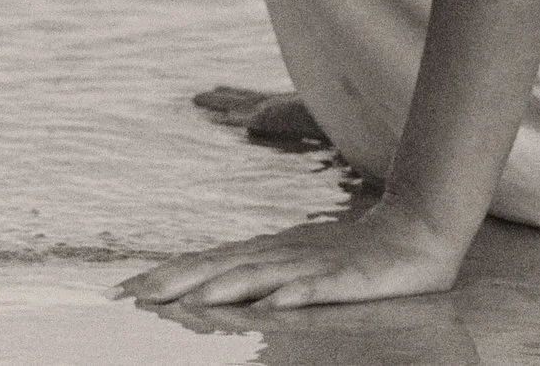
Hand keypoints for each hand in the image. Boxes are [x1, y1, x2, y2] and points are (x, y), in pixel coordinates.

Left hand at [117, 197, 463, 309]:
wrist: (414, 232)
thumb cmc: (349, 256)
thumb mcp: (297, 266)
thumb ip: (258, 276)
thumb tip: (208, 292)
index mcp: (268, 252)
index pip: (208, 263)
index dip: (168, 275)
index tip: (125, 290)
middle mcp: (282, 254)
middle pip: (223, 267)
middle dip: (179, 281)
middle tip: (136, 295)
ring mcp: (313, 264)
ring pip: (262, 276)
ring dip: (226, 288)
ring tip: (191, 301)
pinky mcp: (347, 279)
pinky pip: (317, 290)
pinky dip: (294, 295)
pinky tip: (273, 306)